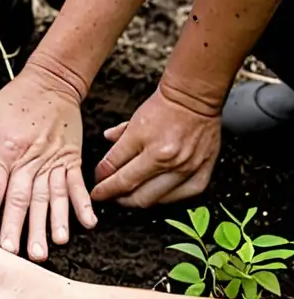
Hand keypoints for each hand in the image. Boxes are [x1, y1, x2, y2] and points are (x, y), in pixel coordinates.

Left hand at [0, 62, 96, 260]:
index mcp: (5, 149)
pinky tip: (87, 225)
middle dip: (18, 227)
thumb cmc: (13, 101)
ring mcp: (54, 160)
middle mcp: (30, 158)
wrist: (53, 80)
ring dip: (52, 223)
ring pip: (51, 196)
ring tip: (51, 246)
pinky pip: (77, 185)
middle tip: (15, 253)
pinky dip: (83, 205)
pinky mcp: (72, 160)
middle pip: (22, 198)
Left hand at [91, 85, 220, 206]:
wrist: (195, 97)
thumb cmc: (164, 107)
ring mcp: (186, 167)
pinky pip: (180, 197)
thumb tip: (103, 166)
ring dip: (135, 201)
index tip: (97, 190)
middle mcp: (168, 158)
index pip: (117, 174)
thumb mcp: (132, 122)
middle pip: (132, 191)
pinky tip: (154, 195)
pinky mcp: (202, 171)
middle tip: (109, 196)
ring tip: (127, 197)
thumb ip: (116, 145)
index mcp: (148, 144)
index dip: (102, 186)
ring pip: (153, 199)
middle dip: (115, 197)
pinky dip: (164, 199)